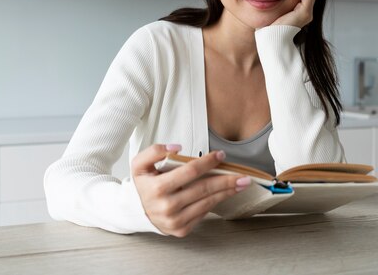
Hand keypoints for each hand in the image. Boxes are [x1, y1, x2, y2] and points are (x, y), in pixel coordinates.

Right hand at [131, 144, 250, 236]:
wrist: (134, 211)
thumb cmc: (142, 185)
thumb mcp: (139, 164)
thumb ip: (154, 151)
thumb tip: (176, 148)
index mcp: (157, 188)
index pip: (190, 171)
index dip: (208, 162)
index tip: (221, 155)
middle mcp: (167, 206)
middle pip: (204, 189)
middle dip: (226, 180)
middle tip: (243, 175)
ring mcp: (175, 220)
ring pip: (207, 203)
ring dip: (226, 192)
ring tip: (240, 184)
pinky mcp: (181, 230)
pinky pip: (203, 214)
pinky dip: (215, 202)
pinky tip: (224, 194)